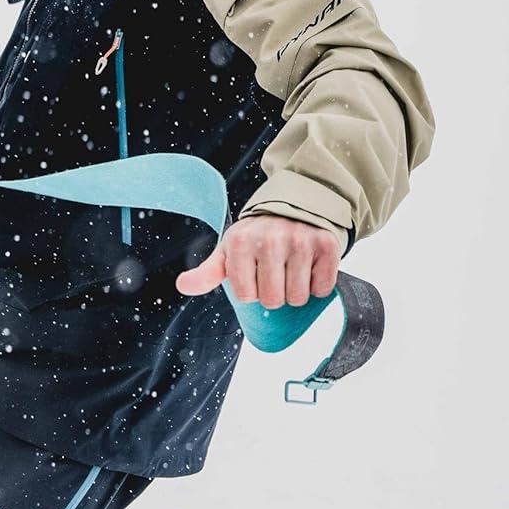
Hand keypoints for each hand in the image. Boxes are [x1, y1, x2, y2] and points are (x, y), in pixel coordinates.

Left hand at [176, 214, 340, 307]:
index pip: (247, 297)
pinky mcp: (326, 243)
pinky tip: (310, 265)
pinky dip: (318, 284)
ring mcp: (300, 240)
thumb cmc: (258, 236)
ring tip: (292, 268)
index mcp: (241, 241)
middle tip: (276, 270)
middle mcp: (270, 238)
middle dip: (275, 292)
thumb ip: (207, 273)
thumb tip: (183, 286)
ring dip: (297, 290)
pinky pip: (323, 288)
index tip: (256, 271)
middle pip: (274, 300)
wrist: (294, 208)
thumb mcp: (229, 250)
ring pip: (298, 298)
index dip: (253, 290)